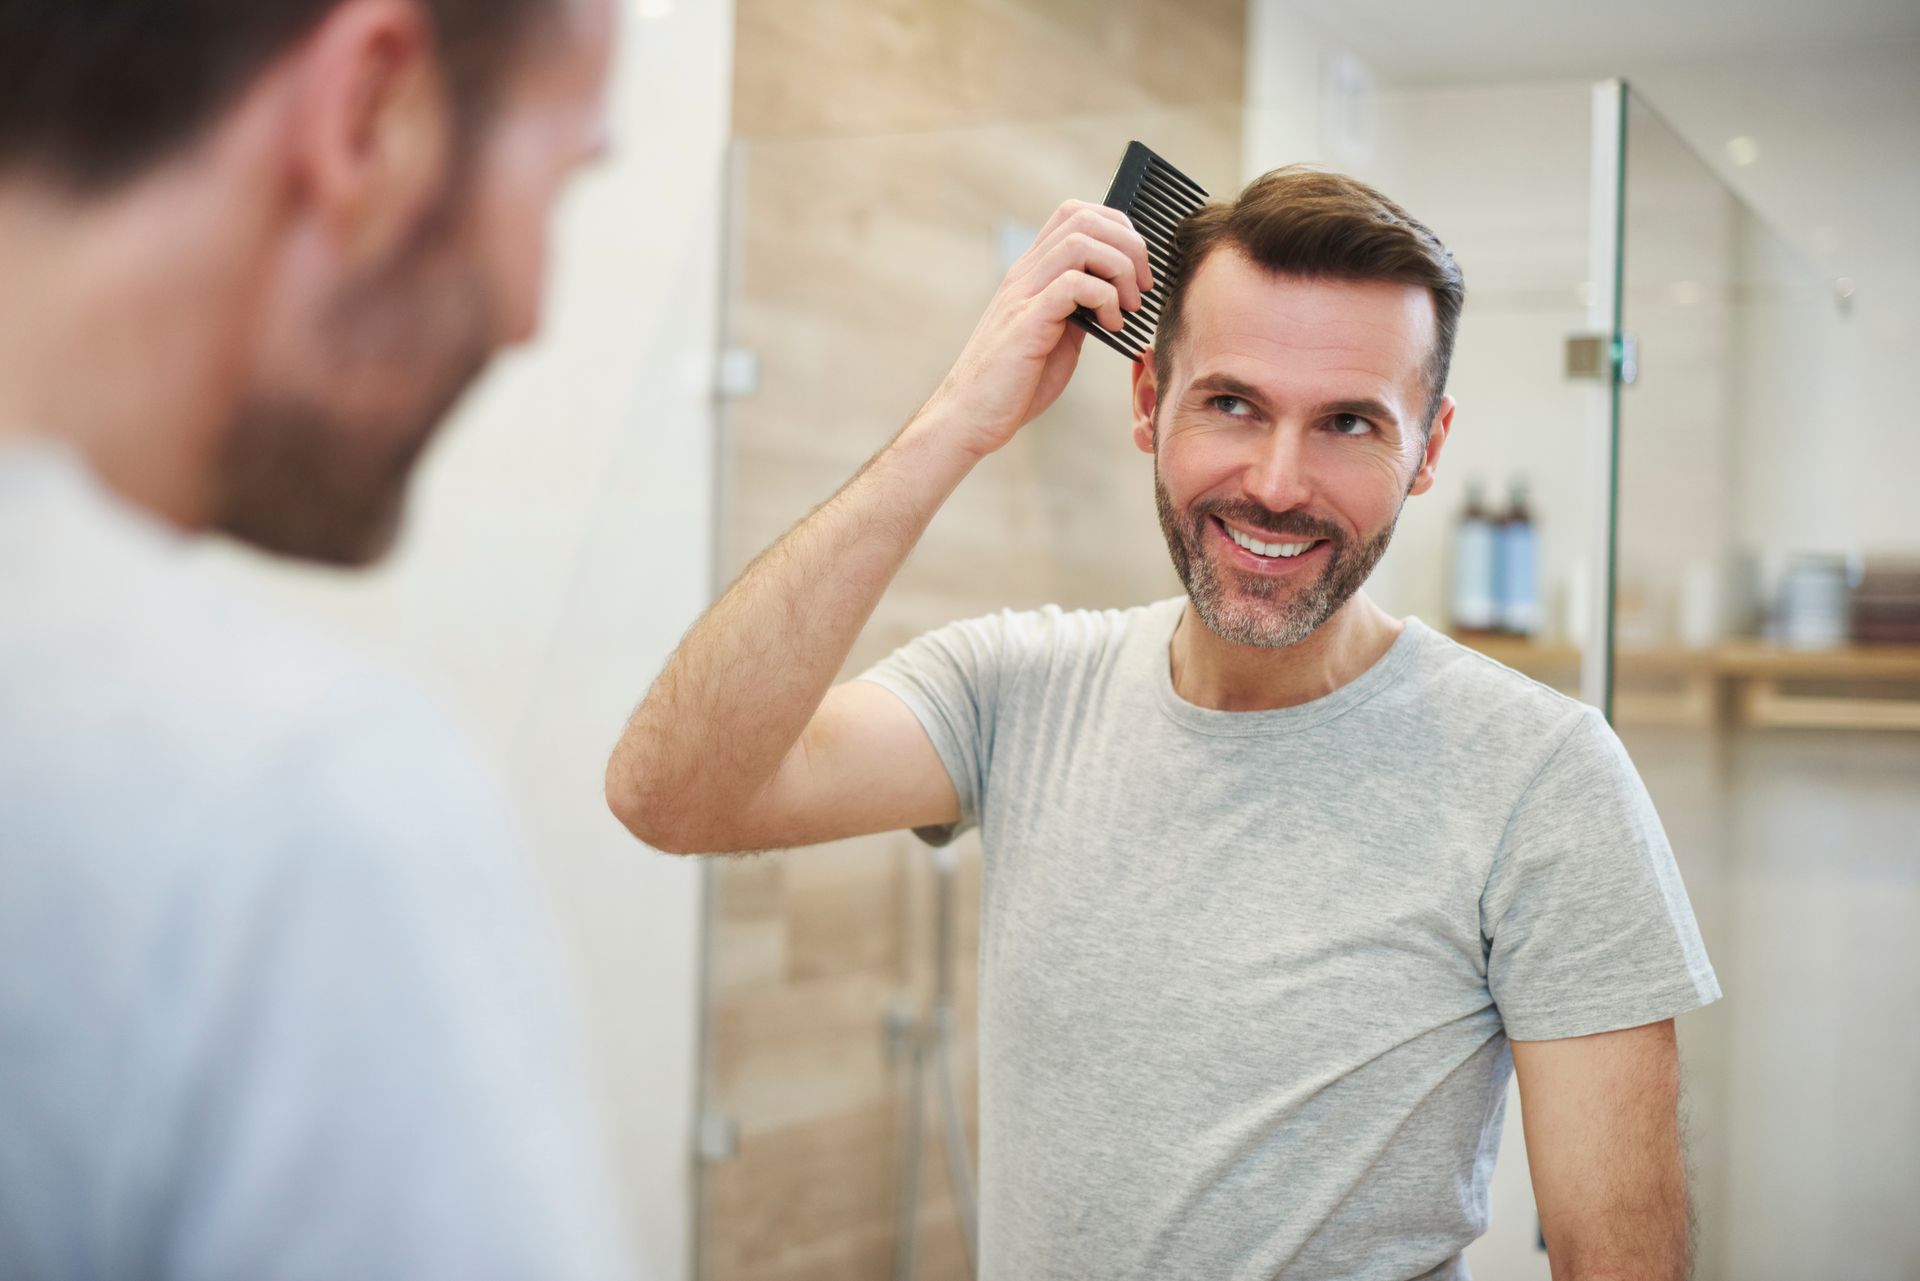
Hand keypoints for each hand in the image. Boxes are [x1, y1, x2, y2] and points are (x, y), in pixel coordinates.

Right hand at [918, 200, 1153, 459]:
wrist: (970, 416)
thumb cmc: (1014, 383)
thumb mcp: (1056, 335)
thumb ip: (1079, 309)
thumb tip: (1114, 295)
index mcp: (1032, 272)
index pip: (1076, 213)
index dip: (1118, 228)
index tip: (1138, 269)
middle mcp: (1025, 273)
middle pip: (1084, 218)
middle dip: (1129, 246)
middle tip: (1142, 287)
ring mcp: (1023, 294)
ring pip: (1081, 242)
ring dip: (1120, 270)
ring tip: (1128, 308)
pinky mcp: (1027, 322)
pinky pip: (1074, 284)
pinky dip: (1106, 300)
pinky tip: (1110, 328)